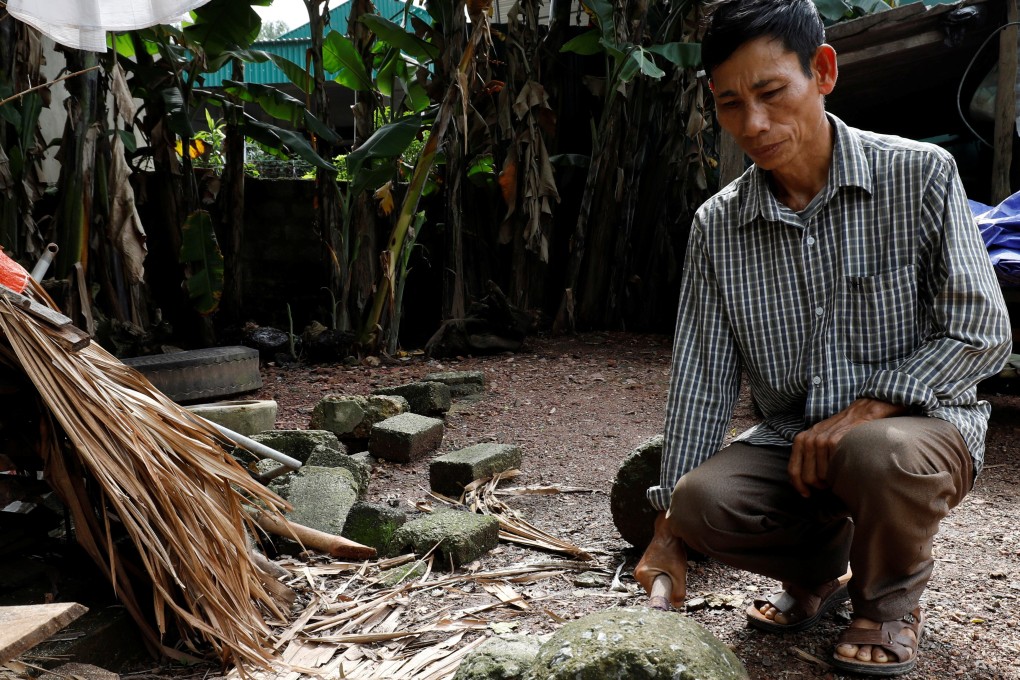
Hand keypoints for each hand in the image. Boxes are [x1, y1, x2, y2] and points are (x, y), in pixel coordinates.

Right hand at [634, 512, 687, 606]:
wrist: (668, 531)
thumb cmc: (672, 549)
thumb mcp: (678, 573)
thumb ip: (679, 591)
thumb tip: (677, 606)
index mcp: (642, 575)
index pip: (655, 596)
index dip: (666, 595)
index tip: (675, 591)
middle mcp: (638, 573)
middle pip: (656, 590)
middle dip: (668, 586)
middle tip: (675, 574)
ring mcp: (641, 569)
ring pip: (657, 584)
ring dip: (667, 580)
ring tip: (672, 568)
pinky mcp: (646, 567)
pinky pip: (657, 578)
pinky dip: (665, 575)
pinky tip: (670, 566)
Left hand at [788, 398, 907, 496]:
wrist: (861, 412)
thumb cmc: (841, 430)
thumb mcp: (818, 438)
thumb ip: (808, 455)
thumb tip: (800, 481)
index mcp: (801, 440)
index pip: (793, 470)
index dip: (798, 486)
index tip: (806, 494)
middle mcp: (809, 440)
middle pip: (808, 477)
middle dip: (819, 485)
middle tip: (829, 483)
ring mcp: (822, 441)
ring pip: (822, 477)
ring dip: (832, 481)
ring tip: (840, 472)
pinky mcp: (836, 443)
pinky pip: (835, 469)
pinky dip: (841, 473)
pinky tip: (848, 467)